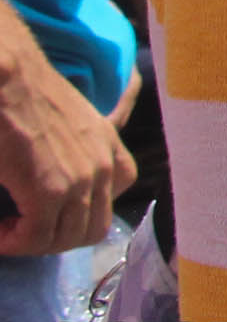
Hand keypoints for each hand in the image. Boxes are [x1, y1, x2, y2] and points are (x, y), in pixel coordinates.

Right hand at [0, 53, 135, 256]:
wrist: (8, 78)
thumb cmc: (28, 95)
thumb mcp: (73, 117)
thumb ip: (85, 142)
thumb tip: (60, 167)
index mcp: (109, 145)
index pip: (119, 189)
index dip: (84, 208)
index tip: (52, 209)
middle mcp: (102, 166)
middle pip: (93, 229)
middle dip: (58, 238)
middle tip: (26, 229)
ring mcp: (80, 180)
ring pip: (65, 240)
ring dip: (34, 243)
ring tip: (9, 229)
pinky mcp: (49, 191)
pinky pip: (35, 237)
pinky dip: (13, 242)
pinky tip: (0, 230)